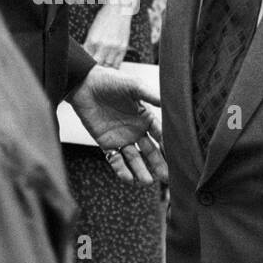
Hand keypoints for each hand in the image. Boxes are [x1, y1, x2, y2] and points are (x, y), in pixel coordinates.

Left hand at [68, 65, 165, 184]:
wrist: (84, 84)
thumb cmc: (110, 81)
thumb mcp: (133, 85)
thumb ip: (150, 94)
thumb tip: (169, 100)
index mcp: (146, 117)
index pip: (160, 134)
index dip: (168, 145)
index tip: (177, 156)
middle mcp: (137, 130)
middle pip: (150, 151)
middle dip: (158, 164)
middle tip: (167, 177)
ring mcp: (122, 138)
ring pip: (135, 159)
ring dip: (141, 171)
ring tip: (148, 182)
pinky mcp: (107, 143)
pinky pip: (116, 160)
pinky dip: (122, 169)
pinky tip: (129, 178)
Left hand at [83, 2, 131, 67]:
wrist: (119, 9)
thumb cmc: (104, 18)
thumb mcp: (92, 31)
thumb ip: (89, 45)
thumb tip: (85, 57)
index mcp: (92, 40)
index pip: (87, 59)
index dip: (87, 64)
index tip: (87, 65)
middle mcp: (103, 45)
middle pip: (98, 65)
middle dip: (96, 67)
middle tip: (95, 67)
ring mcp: (114, 47)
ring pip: (108, 66)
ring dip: (105, 67)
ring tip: (103, 66)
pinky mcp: (123, 48)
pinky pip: (118, 63)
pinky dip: (113, 66)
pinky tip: (111, 63)